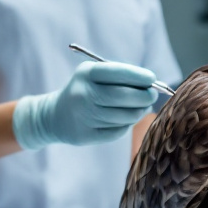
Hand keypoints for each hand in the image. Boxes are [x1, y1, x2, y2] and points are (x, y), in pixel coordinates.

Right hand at [12, 61, 158, 148]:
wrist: (56, 115)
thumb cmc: (86, 91)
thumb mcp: (95, 76)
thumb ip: (122, 77)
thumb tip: (152, 86)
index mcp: (86, 74)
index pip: (116, 72)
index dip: (137, 75)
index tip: (152, 78)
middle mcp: (82, 94)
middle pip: (121, 96)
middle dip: (143, 96)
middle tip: (152, 96)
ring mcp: (82, 116)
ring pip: (122, 116)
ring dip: (138, 112)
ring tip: (141, 108)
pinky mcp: (85, 135)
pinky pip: (116, 131)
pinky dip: (126, 125)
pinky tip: (125, 119)